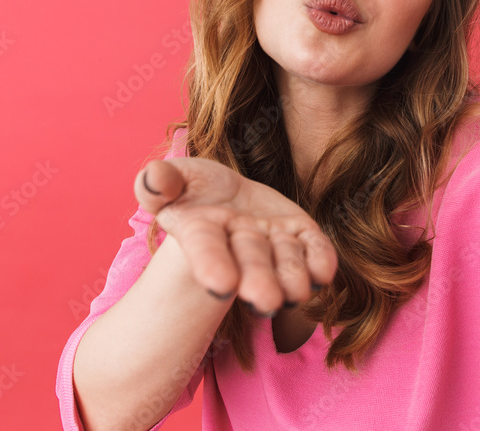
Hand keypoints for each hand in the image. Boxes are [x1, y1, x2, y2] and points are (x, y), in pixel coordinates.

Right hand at [133, 157, 338, 316]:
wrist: (224, 193)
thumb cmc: (191, 188)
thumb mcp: (172, 178)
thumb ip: (159, 182)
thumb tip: (155, 180)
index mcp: (201, 232)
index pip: (206, 249)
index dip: (212, 266)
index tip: (221, 284)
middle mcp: (240, 246)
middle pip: (252, 265)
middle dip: (259, 281)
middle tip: (266, 300)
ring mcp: (273, 244)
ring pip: (286, 263)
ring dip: (292, 277)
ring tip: (294, 292)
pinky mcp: (300, 235)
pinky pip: (315, 250)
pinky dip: (320, 261)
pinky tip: (324, 271)